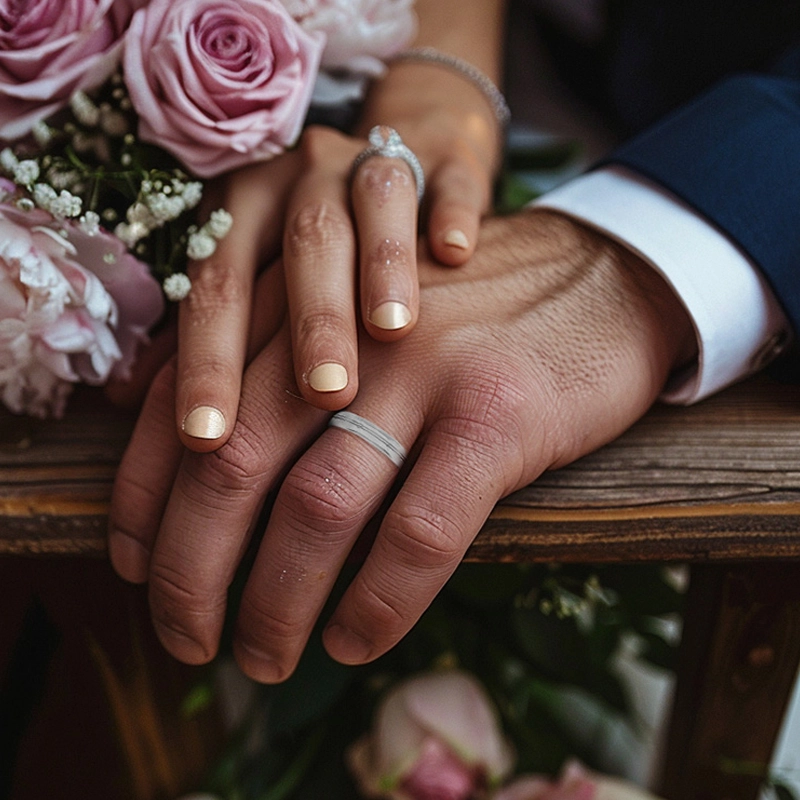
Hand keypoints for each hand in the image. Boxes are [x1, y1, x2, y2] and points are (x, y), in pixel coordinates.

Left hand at [108, 210, 695, 681]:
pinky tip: (355, 639)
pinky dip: (377, 602)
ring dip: (276, 602)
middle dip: (191, 568)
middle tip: (186, 636)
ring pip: (318, 507)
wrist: (602, 277)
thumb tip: (196, 445)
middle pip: (232, 463)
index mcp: (303, 304)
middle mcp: (349, 333)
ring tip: (264, 655)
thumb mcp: (362, 314)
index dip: (142, 497)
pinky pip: (417, 532)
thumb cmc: (471, 314)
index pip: (185, 406)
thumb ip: (283, 359)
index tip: (135, 566)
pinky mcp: (496, 414)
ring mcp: (423, 371)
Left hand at [171, 89, 498, 448]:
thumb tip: (131, 400)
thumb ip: (209, 334)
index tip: (207, 439)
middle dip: (309, 321)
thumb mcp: (259, 276)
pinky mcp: (441, 157)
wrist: (398, 160)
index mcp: (244, 209)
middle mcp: (302, 180)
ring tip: (391, 331)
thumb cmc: (320, 249)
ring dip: (378, 265)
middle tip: (322, 395)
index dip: (208, 361)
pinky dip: (451, 209)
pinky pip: (448, 175)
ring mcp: (372, 161)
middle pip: (298, 246)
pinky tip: (453, 250)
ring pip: (369, 202)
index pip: (218, 285)